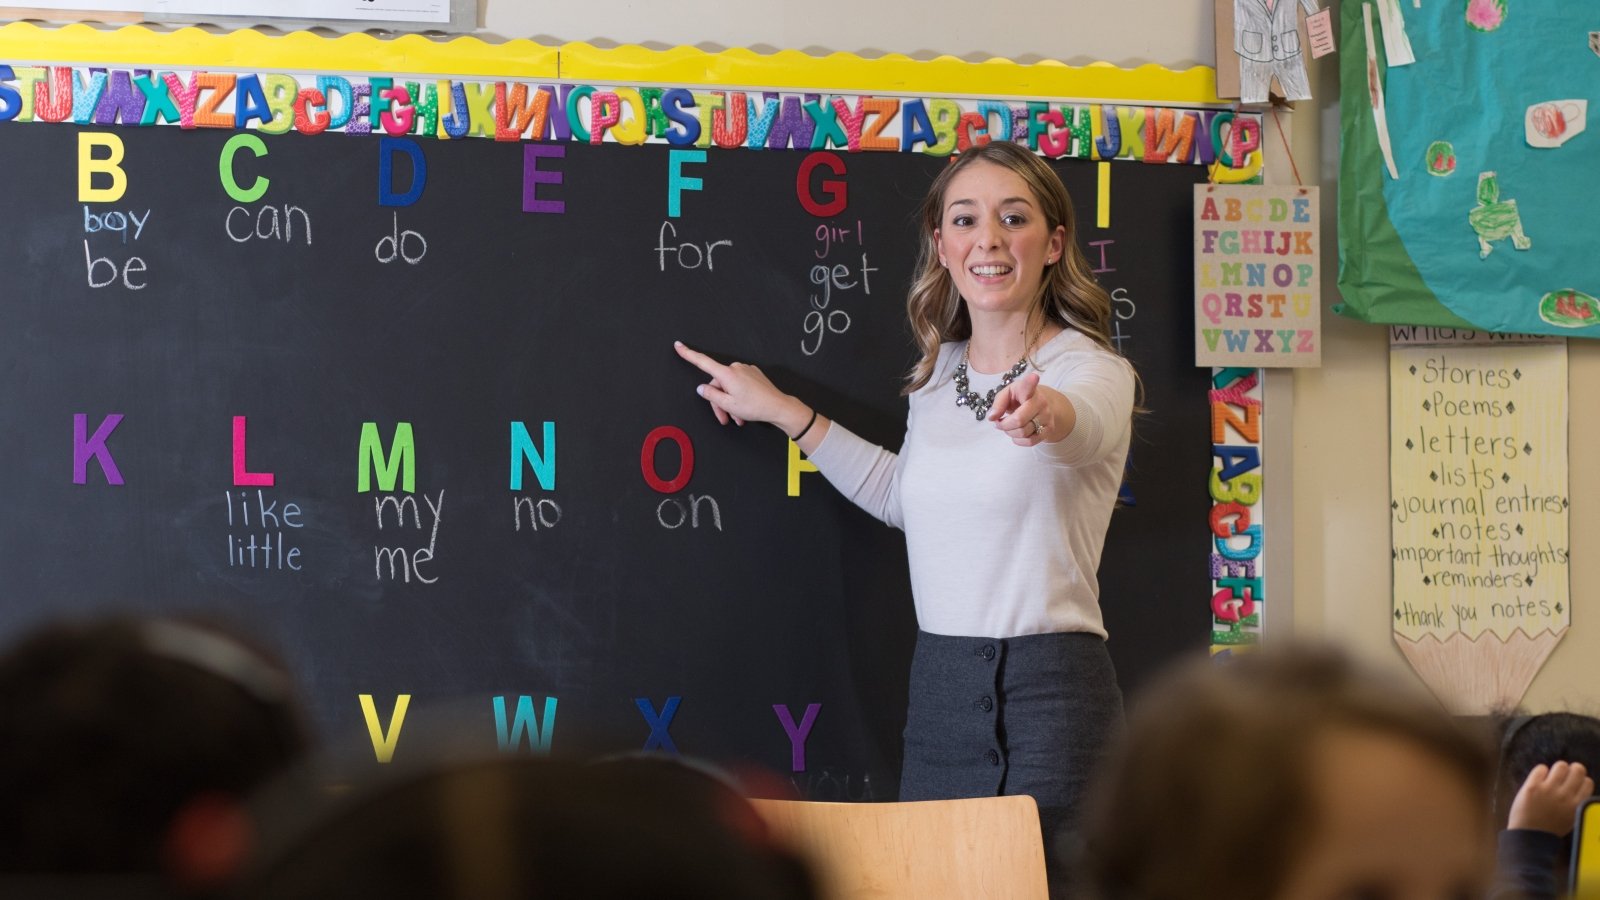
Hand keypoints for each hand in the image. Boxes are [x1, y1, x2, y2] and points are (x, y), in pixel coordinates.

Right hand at [673, 341, 808, 432]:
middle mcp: (736, 368)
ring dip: (730, 403)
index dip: (688, 354)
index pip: (703, 362)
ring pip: (729, 387)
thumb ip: (711, 395)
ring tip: (737, 418)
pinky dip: (739, 396)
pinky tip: (744, 408)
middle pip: (718, 384)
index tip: (678, 345)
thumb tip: (702, 388)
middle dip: (720, 402)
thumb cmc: (755, 406)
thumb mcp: (728, 405)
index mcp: (727, 374)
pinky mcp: (753, 374)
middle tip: (725, 419)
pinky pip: (740, 384)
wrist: (778, 407)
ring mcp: (746, 369)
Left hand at [987, 373, 1054, 446]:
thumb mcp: (1007, 394)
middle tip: (999, 422)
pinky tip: (1016, 433)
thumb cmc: (1019, 398)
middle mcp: (1041, 402)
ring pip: (1023, 432)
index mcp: (1028, 389)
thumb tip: (992, 417)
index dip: (1031, 382)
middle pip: (1019, 420)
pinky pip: (1030, 441)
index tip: (1034, 376)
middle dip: (1004, 425)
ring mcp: (1047, 416)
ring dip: (1010, 433)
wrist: (1040, 405)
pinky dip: (1018, 440)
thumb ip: (998, 403)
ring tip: (1008, 427)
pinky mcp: (1049, 429)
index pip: (1029, 385)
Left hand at [1508, 761, 1593, 835]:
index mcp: (1577, 805)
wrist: (1529, 836)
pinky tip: (1539, 779)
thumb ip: (1576, 802)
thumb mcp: (1572, 818)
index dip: (1581, 780)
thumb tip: (1579, 785)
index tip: (1574, 782)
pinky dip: (1540, 771)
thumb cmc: (1550, 828)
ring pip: (1560, 765)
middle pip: (1578, 769)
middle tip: (1563, 775)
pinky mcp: (1532, 786)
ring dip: (1557, 769)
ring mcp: (1549, 790)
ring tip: (1551, 777)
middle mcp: (1565, 795)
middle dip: (1572, 770)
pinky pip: (1541, 768)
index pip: (1587, 782)